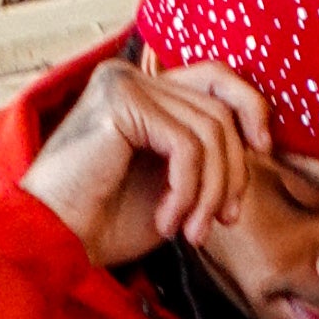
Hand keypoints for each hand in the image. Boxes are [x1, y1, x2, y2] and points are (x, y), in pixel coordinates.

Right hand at [21, 55, 270, 266]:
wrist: (54, 242)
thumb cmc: (105, 221)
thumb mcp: (172, 183)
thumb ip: (205, 154)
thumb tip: (260, 141)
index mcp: (144, 90)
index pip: (218, 78)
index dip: (252, 110)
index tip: (264, 154)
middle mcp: (132, 76)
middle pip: (220, 110)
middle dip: (233, 174)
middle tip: (219, 222)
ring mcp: (123, 84)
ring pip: (209, 132)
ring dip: (210, 193)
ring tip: (191, 232)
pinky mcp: (119, 101)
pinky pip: (187, 146)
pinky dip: (188, 193)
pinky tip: (166, 223)